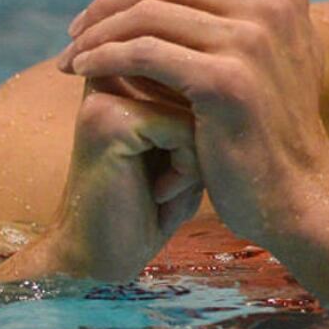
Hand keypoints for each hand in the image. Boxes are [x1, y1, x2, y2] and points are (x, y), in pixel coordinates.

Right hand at [0, 78, 202, 283]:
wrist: (103, 257)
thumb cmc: (153, 203)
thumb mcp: (183, 144)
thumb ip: (197, 102)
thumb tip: (226, 72)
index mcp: (123, 74)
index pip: (196, 73)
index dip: (206, 122)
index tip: (171, 167)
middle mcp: (110, 76)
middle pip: (197, 86)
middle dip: (199, 139)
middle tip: (167, 180)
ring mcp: (105, 97)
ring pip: (195, 107)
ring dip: (195, 157)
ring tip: (162, 186)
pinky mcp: (110, 122)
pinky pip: (184, 131)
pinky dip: (187, 170)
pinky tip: (158, 194)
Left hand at [56, 0, 328, 242]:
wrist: (297, 191)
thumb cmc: (278, 121)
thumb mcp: (280, 39)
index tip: (97, 20)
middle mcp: (273, 4)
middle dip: (108, 8)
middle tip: (73, 35)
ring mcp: (252, 40)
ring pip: (147, 17)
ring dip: (97, 35)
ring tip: (71, 58)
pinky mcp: (225, 79)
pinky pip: (143, 54)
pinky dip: (105, 59)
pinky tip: (83, 74)